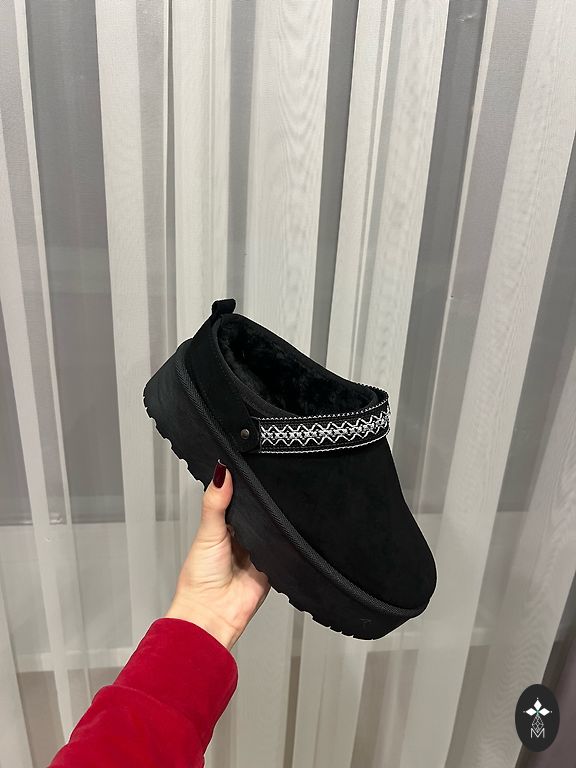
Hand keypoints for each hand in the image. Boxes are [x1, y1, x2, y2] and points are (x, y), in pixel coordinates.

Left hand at [165, 460, 269, 649]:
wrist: (212, 615)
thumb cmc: (200, 579)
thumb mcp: (207, 532)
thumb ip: (215, 502)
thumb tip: (222, 471)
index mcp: (222, 525)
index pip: (238, 497)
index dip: (245, 484)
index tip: (253, 464)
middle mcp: (240, 536)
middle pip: (257, 512)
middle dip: (263, 503)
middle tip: (271, 485)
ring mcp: (257, 551)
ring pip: (271, 528)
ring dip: (273, 523)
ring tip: (278, 510)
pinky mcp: (272, 565)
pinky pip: (282, 548)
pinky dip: (284, 541)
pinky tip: (285, 532)